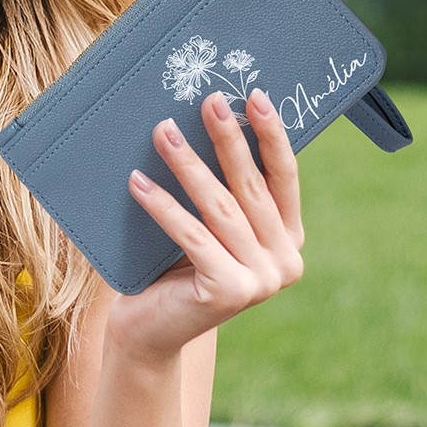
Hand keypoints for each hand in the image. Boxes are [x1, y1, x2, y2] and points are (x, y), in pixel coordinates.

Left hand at [109, 88, 303, 362]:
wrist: (148, 331)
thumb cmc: (173, 268)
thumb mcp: (208, 226)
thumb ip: (223, 191)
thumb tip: (207, 119)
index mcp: (289, 240)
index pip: (284, 177)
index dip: (271, 135)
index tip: (256, 96)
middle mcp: (286, 262)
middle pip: (251, 187)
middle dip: (228, 138)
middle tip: (209, 100)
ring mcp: (262, 281)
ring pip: (221, 207)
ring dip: (189, 164)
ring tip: (163, 130)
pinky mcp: (229, 291)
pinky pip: (191, 235)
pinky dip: (162, 205)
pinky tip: (138, 180)